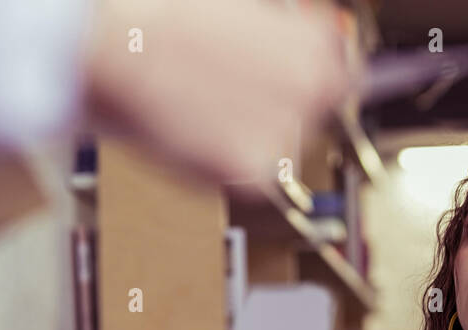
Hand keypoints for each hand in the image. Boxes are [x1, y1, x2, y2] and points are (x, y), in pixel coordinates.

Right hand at [81, 0, 361, 186]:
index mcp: (316, 47)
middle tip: (234, 94)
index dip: (317, 79)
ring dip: (252, 136)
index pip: (346, 74)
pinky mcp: (251, 175)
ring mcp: (283, 137)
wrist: (121, 52)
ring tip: (203, 106)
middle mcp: (311, 94)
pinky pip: (249, 174)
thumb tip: (292, 50)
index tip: (307, 85)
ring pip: (278, 148)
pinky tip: (195, 132)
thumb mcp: (241, 8)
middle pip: (312, 115)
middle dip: (282, 109)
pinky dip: (225, 161)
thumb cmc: (167, 20)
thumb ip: (281, 36)